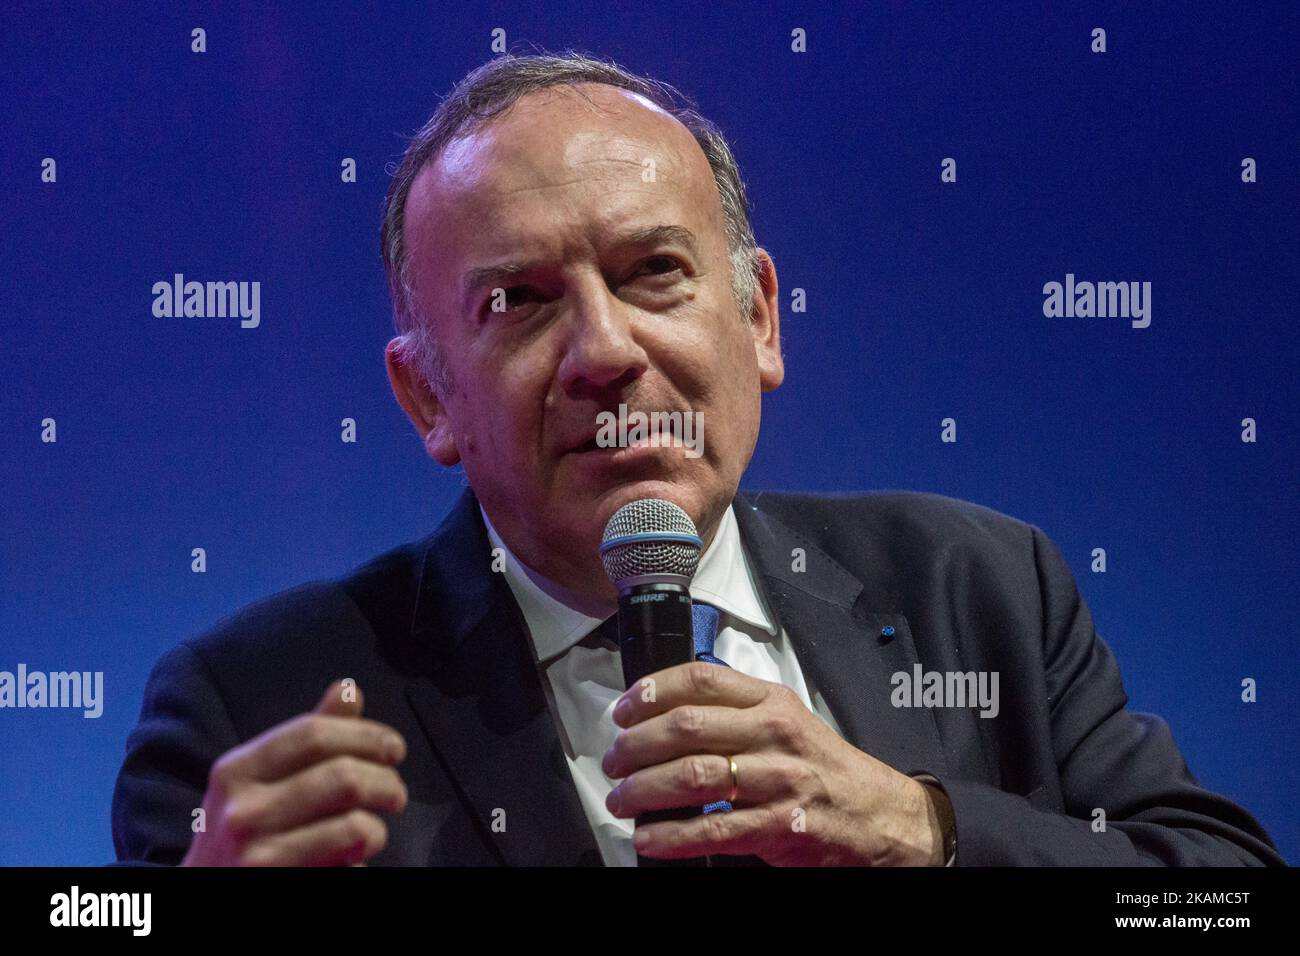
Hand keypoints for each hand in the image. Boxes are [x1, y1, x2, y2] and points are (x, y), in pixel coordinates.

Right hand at [180, 680, 408, 865]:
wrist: (201, 895)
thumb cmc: (242, 831)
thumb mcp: (259, 779)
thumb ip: (308, 737)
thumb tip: (348, 689)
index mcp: (238, 770)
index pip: (314, 734)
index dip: (366, 735)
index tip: (393, 748)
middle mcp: (243, 809)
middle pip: (343, 776)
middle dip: (386, 782)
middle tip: (395, 793)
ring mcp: (258, 854)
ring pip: (353, 825)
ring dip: (379, 827)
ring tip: (376, 830)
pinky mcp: (278, 882)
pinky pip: (348, 865)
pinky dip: (362, 859)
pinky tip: (354, 859)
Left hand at [601, 662, 943, 865]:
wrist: (880, 815)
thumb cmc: (823, 767)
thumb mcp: (786, 720)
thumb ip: (736, 710)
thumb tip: (667, 710)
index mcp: (772, 701)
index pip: (701, 680)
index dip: (652, 691)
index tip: (623, 709)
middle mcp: (774, 734)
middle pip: (687, 727)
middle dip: (636, 745)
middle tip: (613, 761)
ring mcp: (778, 780)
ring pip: (692, 776)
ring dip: (643, 790)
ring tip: (621, 800)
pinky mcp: (780, 827)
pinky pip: (712, 830)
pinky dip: (670, 835)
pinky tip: (648, 837)